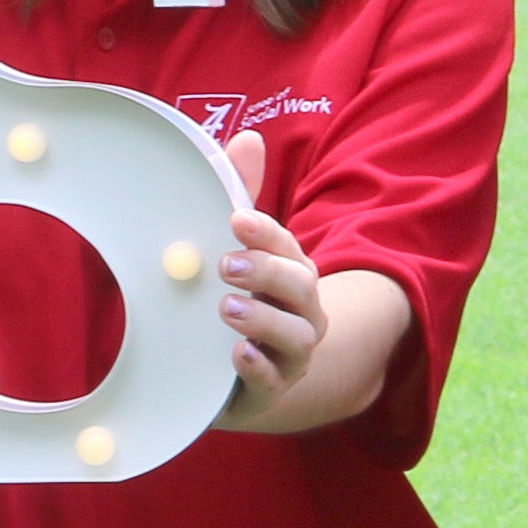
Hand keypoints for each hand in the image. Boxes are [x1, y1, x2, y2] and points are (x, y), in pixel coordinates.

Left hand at [209, 132, 335, 430]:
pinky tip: (237, 355)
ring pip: (296, 335)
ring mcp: (292, 352)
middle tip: (226, 265)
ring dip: (263, 320)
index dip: (264, 232)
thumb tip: (247, 138)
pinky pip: (275, 380)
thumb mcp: (235, 249)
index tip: (234, 219)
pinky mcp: (274, 389)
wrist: (239, 377)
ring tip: (225, 309)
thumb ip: (238, 197)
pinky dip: (260, 367)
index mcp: (290, 271)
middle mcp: (302, 310)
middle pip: (300, 286)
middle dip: (267, 273)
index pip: (286, 245)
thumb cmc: (241, 301)